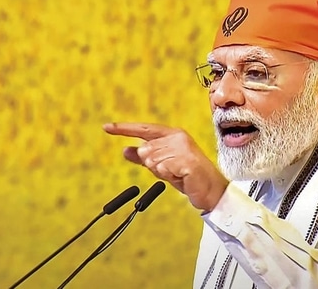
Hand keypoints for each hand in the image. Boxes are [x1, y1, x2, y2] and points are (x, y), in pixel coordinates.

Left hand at [103, 122, 228, 210]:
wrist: (210, 189)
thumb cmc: (188, 176)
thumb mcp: (163, 165)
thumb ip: (145, 157)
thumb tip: (125, 150)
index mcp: (173, 134)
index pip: (144, 129)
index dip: (124, 128)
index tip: (106, 127)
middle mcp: (177, 137)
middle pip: (145, 150)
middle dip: (153, 165)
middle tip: (170, 171)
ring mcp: (182, 148)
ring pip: (152, 160)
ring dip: (161, 171)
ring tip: (177, 173)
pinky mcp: (185, 160)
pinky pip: (162, 169)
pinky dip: (168, 176)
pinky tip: (181, 176)